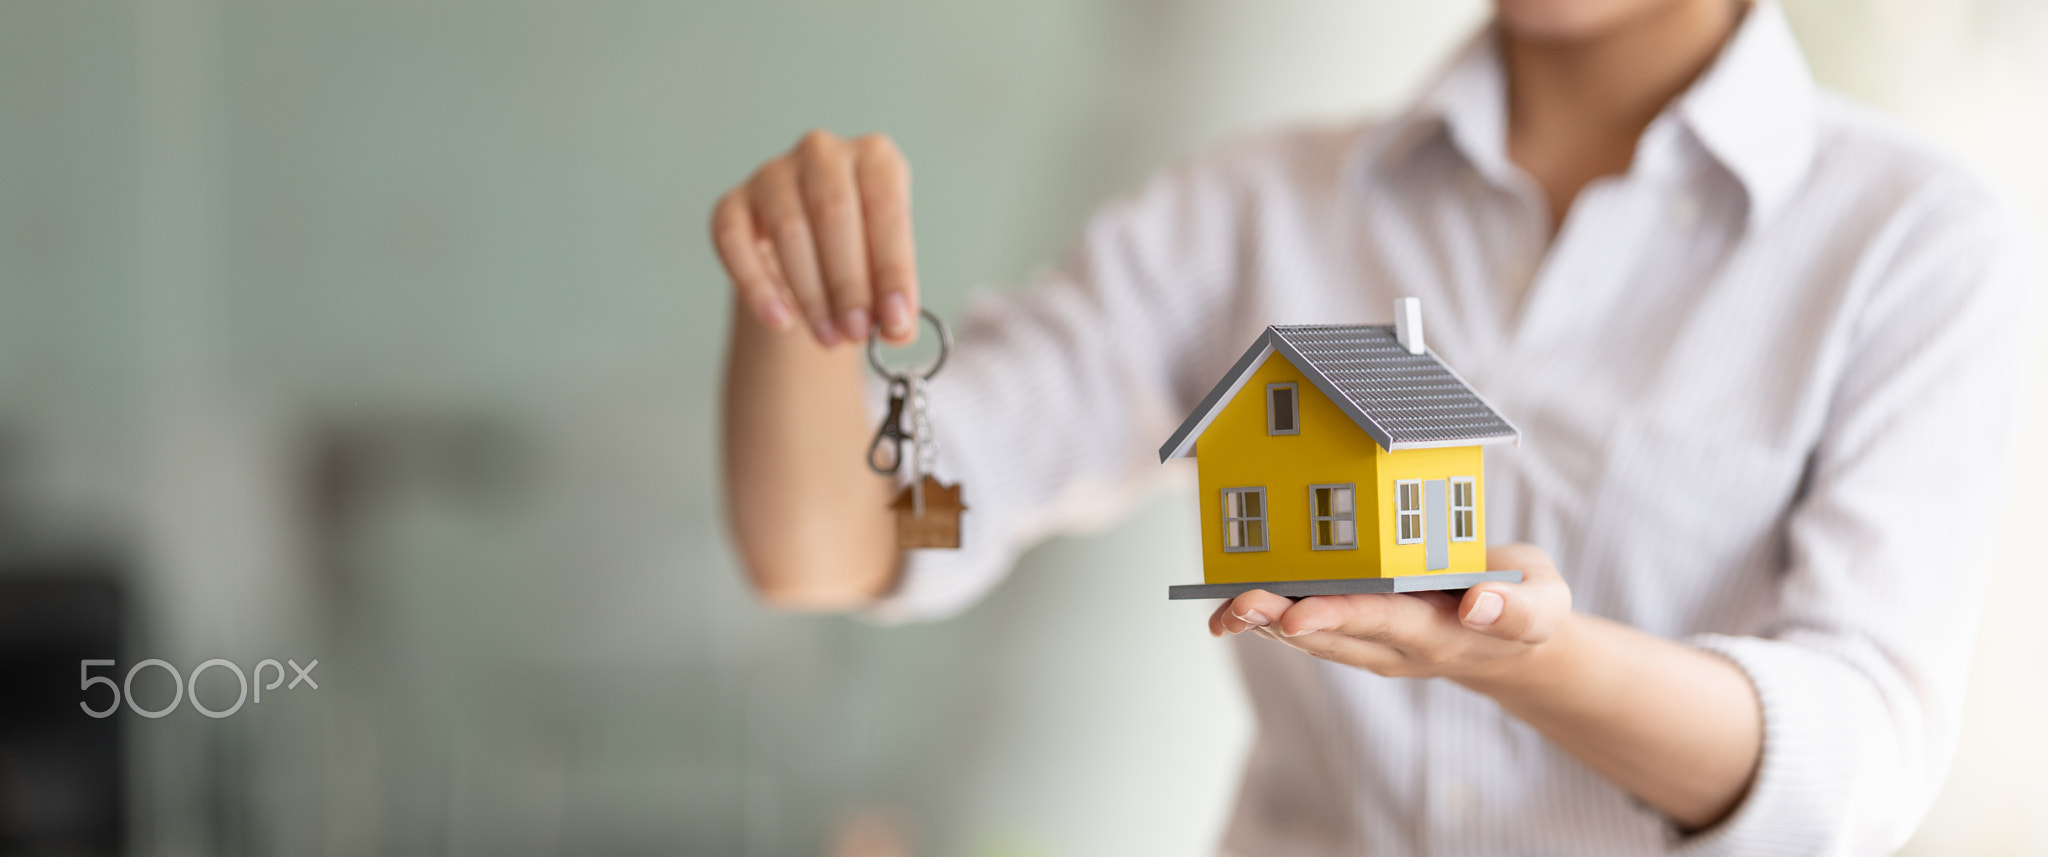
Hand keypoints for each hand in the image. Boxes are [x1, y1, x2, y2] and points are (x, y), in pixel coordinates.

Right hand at [710, 130, 918, 347]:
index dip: (893, 269)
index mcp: (875, 158)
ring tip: (829, 336)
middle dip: (849, 283)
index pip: (887, 209)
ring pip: (788, 229)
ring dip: (811, 292)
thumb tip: (899, 332)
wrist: (810, 244)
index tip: (895, 320)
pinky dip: (757, 286)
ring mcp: (773, 173)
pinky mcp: (733, 202)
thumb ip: (895, 297)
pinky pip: (735, 241)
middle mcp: (823, 153)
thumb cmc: (860, 249)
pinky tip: (780, 321)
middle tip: (857, 332)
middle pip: (834, 212)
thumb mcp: (886, 266)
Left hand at [1207, 543, 1572, 685]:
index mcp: (1441, 632)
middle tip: (1238, 606)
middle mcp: (1398, 645)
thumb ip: (1517, 607)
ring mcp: (1376, 642)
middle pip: (1334, 636)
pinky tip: (1231, 607)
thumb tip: (1478, 602)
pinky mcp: (1361, 630)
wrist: (1514, 640)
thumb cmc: (1529, 608)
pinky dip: (1270, 617)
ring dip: (1266, 622)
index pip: (1384, 624)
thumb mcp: (1544, 604)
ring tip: (1223, 608)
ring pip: (1314, 636)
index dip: (1339, 617)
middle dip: (1283, 620)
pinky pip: (1310, 626)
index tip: (1298, 615)